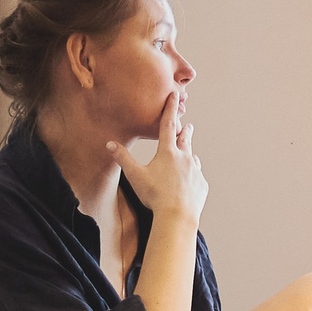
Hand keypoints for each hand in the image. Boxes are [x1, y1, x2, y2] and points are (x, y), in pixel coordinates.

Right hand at [110, 92, 206, 223]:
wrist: (177, 215)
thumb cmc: (154, 195)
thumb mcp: (135, 175)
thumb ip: (123, 158)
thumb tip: (109, 144)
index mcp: (168, 152)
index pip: (168, 125)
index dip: (170, 109)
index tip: (175, 96)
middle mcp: (185, 158)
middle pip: (185, 139)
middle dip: (185, 130)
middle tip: (188, 125)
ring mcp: (195, 171)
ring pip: (192, 158)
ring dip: (189, 154)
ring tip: (187, 155)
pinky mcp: (201, 185)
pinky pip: (197, 177)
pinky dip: (192, 176)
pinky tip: (188, 181)